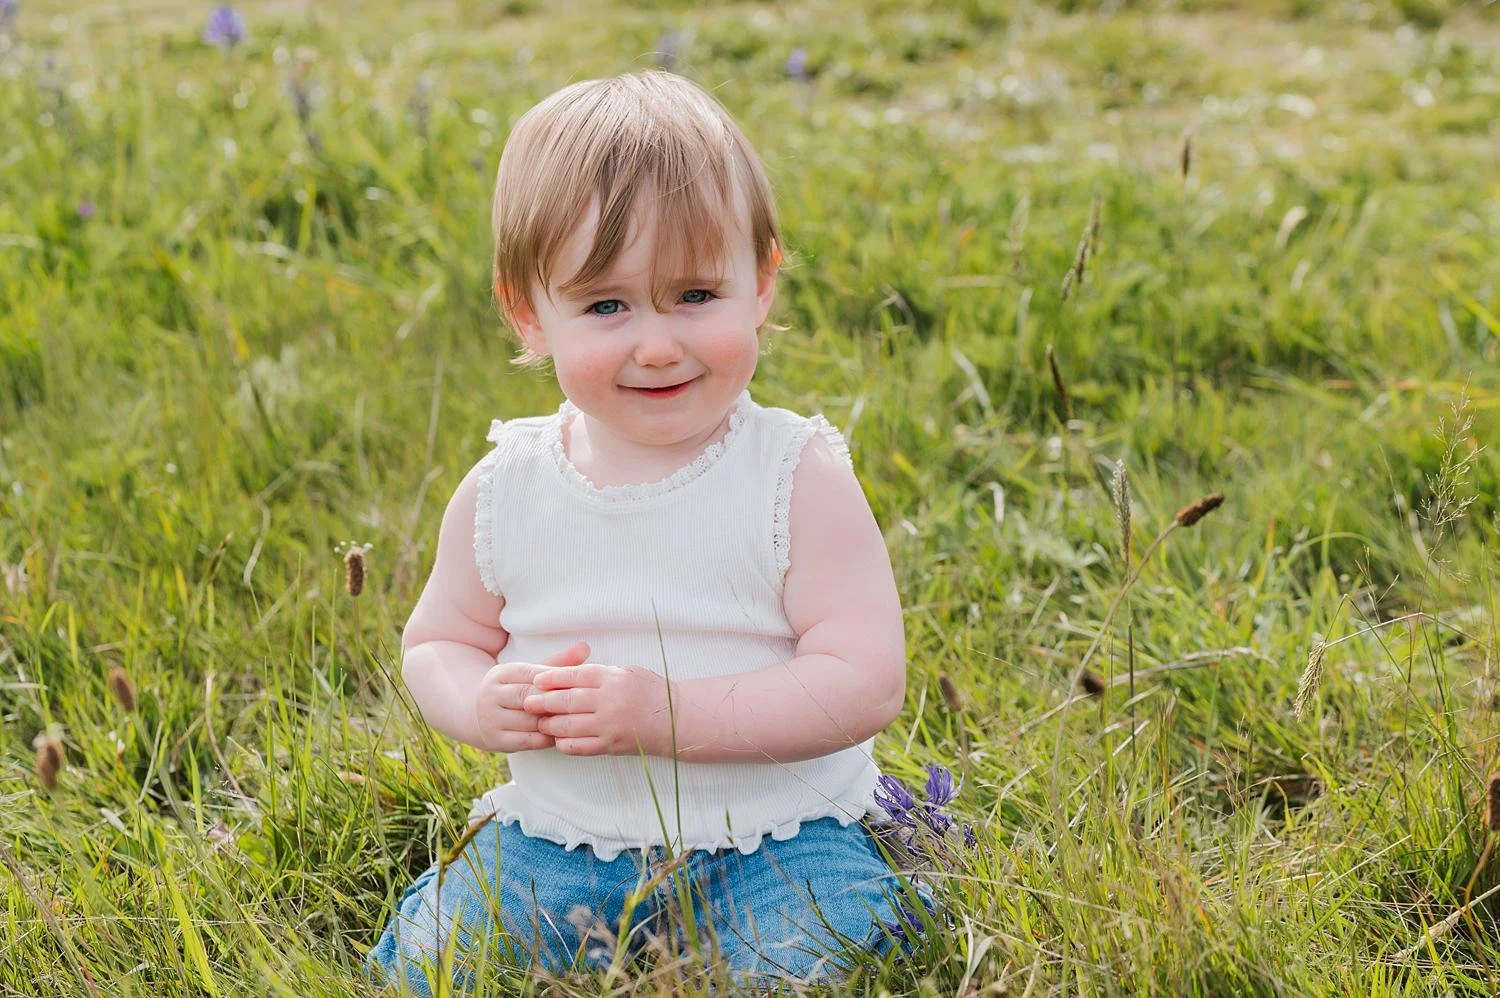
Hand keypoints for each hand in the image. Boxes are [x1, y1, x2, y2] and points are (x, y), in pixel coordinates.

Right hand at [473, 641, 589, 752]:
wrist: (476, 714)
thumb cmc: (515, 690)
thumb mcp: (530, 674)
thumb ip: (558, 662)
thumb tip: (586, 647)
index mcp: (502, 674)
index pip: (531, 674)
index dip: (555, 680)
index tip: (578, 685)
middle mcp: (492, 695)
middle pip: (527, 697)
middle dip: (553, 702)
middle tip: (580, 706)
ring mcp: (491, 718)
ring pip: (526, 720)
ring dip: (552, 722)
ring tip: (574, 723)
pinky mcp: (495, 740)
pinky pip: (524, 741)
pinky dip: (544, 739)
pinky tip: (561, 737)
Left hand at [523, 663, 672, 756]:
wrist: (676, 720)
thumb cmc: (652, 692)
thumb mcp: (628, 672)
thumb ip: (600, 675)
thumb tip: (568, 676)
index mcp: (613, 678)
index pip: (575, 676)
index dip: (552, 678)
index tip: (537, 679)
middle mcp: (609, 701)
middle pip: (567, 700)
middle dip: (544, 702)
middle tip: (528, 702)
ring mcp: (609, 725)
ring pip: (569, 726)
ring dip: (550, 725)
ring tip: (540, 722)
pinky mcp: (611, 746)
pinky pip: (580, 746)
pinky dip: (565, 744)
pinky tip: (557, 740)